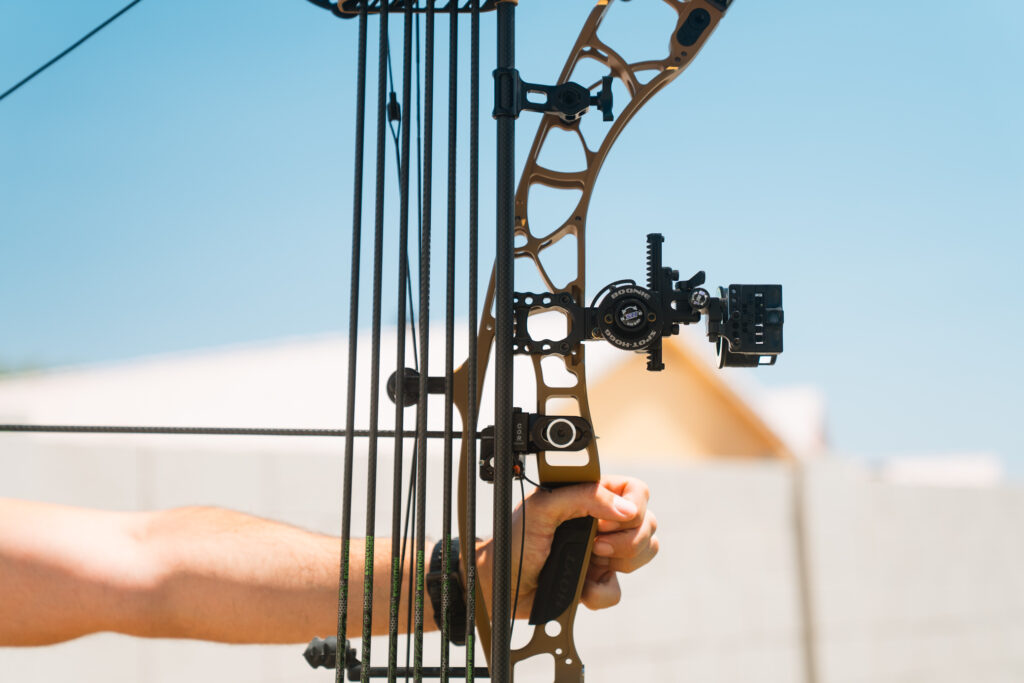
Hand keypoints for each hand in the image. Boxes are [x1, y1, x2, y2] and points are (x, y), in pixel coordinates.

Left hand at [476, 475, 657, 616]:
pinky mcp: (596, 581)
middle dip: (628, 540)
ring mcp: (603, 552)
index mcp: (590, 496)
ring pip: (644, 554)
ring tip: (589, 560)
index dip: (631, 507)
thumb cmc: (514, 540)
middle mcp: (601, 521)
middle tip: (595, 545)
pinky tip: (581, 588)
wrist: (501, 583)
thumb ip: (584, 497)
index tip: (606, 523)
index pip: (636, 491)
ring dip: (620, 563)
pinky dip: (600, 593)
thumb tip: (627, 508)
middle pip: (648, 523)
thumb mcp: (543, 509)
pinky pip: (618, 590)